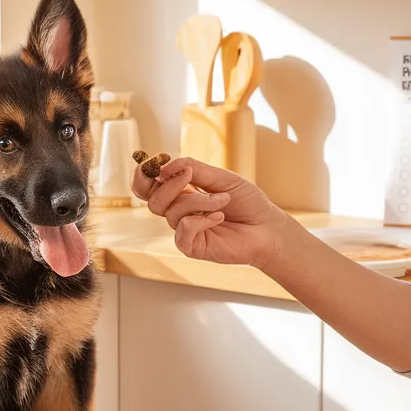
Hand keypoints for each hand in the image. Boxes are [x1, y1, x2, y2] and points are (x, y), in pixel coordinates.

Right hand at [131, 156, 287, 268]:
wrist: (267, 227)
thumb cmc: (247, 202)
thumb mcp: (221, 177)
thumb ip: (194, 169)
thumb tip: (164, 167)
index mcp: (180, 192)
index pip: (148, 186)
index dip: (143, 175)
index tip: (155, 163)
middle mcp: (178, 211)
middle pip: (153, 199)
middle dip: (169, 184)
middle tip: (191, 175)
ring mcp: (184, 230)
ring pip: (172, 211)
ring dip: (199, 201)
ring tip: (224, 200)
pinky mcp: (192, 247)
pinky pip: (184, 229)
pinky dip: (201, 219)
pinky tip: (220, 217)